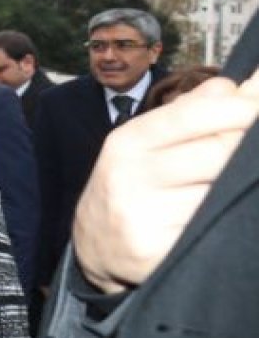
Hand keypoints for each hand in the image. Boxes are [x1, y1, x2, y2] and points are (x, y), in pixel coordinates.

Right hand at [74, 73, 258, 292]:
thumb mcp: (146, 143)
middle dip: (244, 151)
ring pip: (220, 192)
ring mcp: (142, 216)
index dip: (241, 108)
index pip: (195, 114)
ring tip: (220, 190)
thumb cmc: (131, 186)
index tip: (257, 109)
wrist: (95, 246)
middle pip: (218, 152)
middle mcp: (130, 175)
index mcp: (129, 141)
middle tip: (247, 155)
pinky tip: (212, 220)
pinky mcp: (156, 252)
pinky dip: (221, 221)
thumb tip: (231, 85)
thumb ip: (190, 111)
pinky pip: (211, 228)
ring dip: (232, 190)